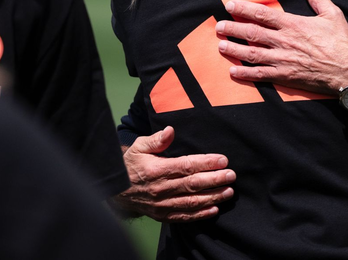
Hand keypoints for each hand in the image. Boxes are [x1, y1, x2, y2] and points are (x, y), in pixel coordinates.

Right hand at [112, 126, 235, 221]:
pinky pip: (184, 216)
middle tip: (231, 175)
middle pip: (193, 184)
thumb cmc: (131, 164)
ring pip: (192, 201)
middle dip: (215, 180)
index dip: (206, 163)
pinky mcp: (163, 215)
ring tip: (229, 191)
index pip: (186, 165)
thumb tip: (170, 130)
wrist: (116, 189)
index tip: (222, 160)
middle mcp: (161, 188)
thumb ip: (156, 139)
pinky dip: (200, 214)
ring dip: (213, 197)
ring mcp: (162, 204)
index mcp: (157, 169)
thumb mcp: (139, 147)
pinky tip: (214, 209)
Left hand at [216, 0, 347, 94]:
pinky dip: (245, 73)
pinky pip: (261, 74)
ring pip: (252, 53)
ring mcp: (282, 60)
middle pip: (252, 33)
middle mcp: (284, 41)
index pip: (262, 14)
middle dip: (233, 29)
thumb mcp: (332, 14)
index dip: (244, 9)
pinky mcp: (285, 76)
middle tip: (219, 27)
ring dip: (234, 49)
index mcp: (293, 24)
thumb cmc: (342, 42)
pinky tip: (233, 71)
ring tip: (221, 46)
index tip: (230, 6)